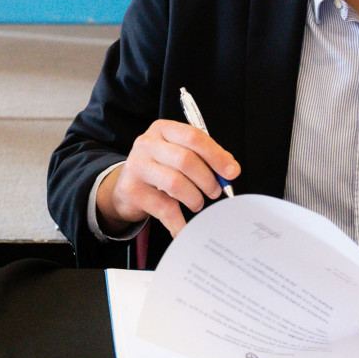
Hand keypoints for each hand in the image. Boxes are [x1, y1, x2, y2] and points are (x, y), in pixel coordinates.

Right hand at [96, 119, 239, 239]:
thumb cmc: (160, 167)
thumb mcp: (178, 153)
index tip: (231, 172)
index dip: (216, 155)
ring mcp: (137, 166)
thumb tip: (230, 169)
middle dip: (207, 179)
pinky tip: (185, 228)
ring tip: (198, 202)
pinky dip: (179, 223)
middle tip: (214, 191)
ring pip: (175, 183)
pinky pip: (164, 209)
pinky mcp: (132, 190)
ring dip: (194, 198)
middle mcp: (147, 144)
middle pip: (185, 160)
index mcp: (163, 129)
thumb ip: (204, 157)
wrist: (126, 185)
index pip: (193, 137)